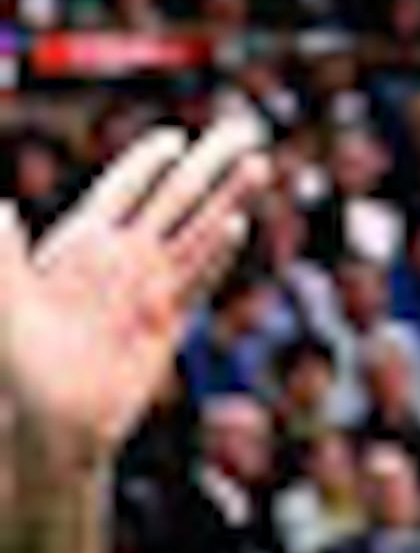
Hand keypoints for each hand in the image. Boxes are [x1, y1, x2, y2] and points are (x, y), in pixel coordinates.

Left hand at [0, 107, 271, 479]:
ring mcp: (149, 288)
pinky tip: (237, 225)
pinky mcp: (168, 322)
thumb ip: (3, 255)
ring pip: (197, 231)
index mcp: (82, 244)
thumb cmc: (19, 366)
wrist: (50, 422)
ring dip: (228, 197)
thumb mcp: (6, 303)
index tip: (175, 136)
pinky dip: (217, 251)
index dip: (147, 161)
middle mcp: (122, 259)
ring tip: (260, 164)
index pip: (123, 189)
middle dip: (209, 162)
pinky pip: (198, 279)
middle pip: (174, 198)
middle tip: (244, 129)